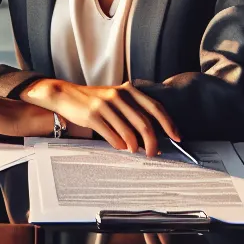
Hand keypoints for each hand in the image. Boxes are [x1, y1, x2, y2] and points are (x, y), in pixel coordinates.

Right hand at [21, 79, 180, 156]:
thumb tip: (150, 136)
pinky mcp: (93, 116)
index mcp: (129, 90)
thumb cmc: (94, 100)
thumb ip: (133, 112)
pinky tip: (119, 147)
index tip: (177, 137)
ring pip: (129, 133)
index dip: (168, 124)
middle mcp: (119, 96)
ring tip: (135, 151)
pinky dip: (118, 145)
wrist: (66, 95)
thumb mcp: (116, 99)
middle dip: (152, 142)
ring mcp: (106, 105)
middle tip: (153, 153)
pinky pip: (112, 136)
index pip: (155, 108)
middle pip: (144, 124)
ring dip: (134, 147)